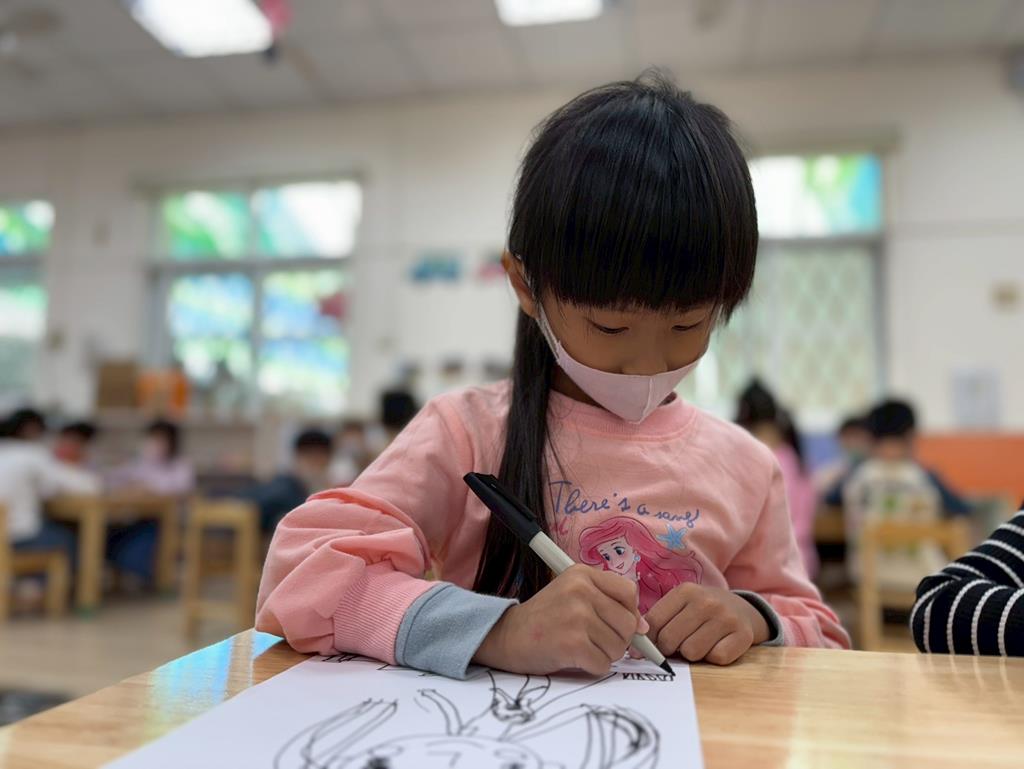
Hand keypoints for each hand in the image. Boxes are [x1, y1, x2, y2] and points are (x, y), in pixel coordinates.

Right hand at [474, 565, 647, 675]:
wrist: (506, 636)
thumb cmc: (544, 617)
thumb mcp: (574, 596)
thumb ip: (609, 604)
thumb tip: (644, 628)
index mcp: (582, 574)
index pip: (629, 592)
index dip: (628, 612)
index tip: (614, 622)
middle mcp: (581, 590)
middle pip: (628, 623)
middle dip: (618, 639)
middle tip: (593, 639)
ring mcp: (577, 617)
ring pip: (619, 647)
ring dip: (604, 654)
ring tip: (580, 647)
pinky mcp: (573, 644)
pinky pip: (604, 664)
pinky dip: (593, 667)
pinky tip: (574, 658)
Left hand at [644, 584, 769, 665]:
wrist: (742, 609)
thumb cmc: (702, 611)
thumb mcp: (680, 606)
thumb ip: (658, 622)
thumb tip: (634, 651)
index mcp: (685, 591)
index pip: (653, 622)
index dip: (647, 641)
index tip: (646, 649)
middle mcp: (706, 601)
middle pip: (669, 640)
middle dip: (669, 649)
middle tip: (678, 645)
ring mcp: (726, 617)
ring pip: (692, 652)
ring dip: (692, 655)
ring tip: (699, 643)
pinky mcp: (743, 635)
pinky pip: (716, 658)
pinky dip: (714, 658)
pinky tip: (716, 646)